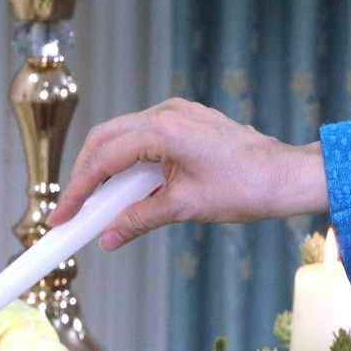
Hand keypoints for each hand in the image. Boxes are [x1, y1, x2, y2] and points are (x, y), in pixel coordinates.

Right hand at [54, 98, 327, 250]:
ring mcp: (178, 113)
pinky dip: (130, 161)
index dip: (78, 191)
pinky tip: (128, 188)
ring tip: (97, 204)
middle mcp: (167, 113)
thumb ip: (140, 219)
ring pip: (123, 136)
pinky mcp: (188, 120)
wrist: (288, 176)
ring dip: (107, 168)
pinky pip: (145, 136)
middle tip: (73, 210)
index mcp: (163, 129)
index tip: (62, 217)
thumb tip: (108, 237)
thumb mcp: (186, 207)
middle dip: (85, 175)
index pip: (104, 160)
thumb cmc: (247, 187)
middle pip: (105, 140)